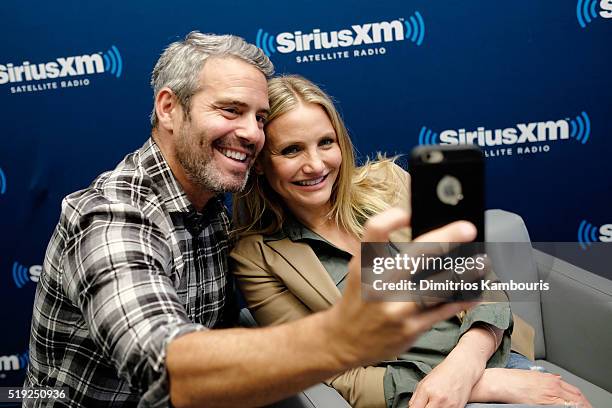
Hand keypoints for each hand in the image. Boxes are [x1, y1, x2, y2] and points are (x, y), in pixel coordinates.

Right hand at [326, 207, 478, 367]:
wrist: (345, 340)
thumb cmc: (359, 299)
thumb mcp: (361, 271)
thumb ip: (384, 254)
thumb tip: (426, 238)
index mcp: (364, 265)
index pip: (375, 232)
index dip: (391, 218)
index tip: (408, 213)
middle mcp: (379, 285)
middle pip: (416, 256)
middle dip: (445, 239)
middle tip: (467, 228)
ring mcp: (396, 309)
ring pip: (436, 287)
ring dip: (463, 273)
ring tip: (481, 262)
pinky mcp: (410, 329)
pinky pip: (442, 311)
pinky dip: (461, 300)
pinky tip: (474, 291)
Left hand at [409, 352, 480, 407]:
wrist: (462, 368)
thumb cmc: (443, 373)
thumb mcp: (424, 382)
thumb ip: (416, 398)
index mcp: (427, 390)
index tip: (416, 407)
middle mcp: (438, 399)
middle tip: (425, 405)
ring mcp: (449, 405)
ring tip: (434, 403)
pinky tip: (441, 404)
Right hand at [479, 368, 591, 406]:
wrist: (502, 382)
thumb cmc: (514, 379)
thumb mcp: (534, 375)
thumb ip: (548, 379)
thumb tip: (558, 381)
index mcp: (551, 379)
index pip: (575, 391)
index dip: (583, 400)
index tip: (585, 404)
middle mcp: (553, 387)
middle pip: (577, 398)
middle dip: (584, 405)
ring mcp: (549, 396)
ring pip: (572, 403)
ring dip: (578, 407)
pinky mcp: (542, 404)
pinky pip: (561, 407)